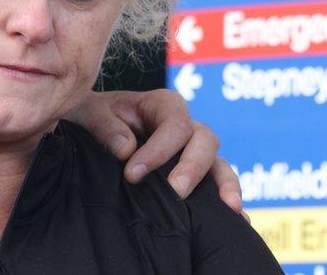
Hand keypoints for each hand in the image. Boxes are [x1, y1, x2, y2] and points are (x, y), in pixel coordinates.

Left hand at [67, 89, 244, 214]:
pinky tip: (237, 220)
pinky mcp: (196, 176)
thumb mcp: (89, 112)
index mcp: (163, 105)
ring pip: (218, 163)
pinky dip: (227, 199)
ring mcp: (193, 152)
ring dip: (224, 184)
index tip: (133, 174)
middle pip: (205, 140)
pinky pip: (217, 186)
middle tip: (175, 192)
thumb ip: (104, 125)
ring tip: (229, 207)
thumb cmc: (94, 119)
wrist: (94, 134)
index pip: (175, 123)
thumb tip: (126, 149)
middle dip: (192, 167)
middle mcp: (186, 127)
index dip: (159, 149)